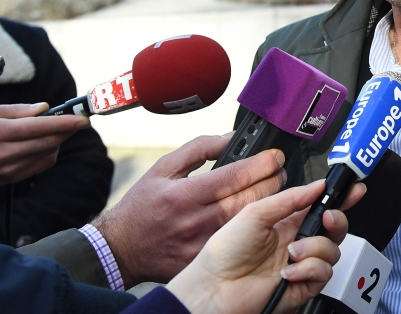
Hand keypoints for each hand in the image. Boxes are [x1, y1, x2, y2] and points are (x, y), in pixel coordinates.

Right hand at [0, 103, 88, 197]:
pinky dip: (49, 153)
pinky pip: (40, 165)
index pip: (39, 127)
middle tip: (76, 119)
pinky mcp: (9, 180)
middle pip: (49, 142)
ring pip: (48, 154)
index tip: (83, 118)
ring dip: (59, 140)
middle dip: (68, 129)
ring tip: (56, 129)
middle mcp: (3, 154)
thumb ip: (14, 110)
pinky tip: (44, 143)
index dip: (65, 122)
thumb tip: (43, 108)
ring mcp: (7, 170)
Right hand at [94, 134, 288, 286]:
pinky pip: (237, 242)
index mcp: (184, 194)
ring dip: (269, 203)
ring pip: (248, 221)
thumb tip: (231, 138)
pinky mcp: (204, 261)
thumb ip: (198, 149)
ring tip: (275, 189)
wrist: (120, 249)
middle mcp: (195, 220)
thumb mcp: (163, 168)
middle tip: (280, 170)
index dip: (262, 163)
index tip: (275, 155)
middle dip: (273, 181)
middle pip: (249, 199)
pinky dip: (253, 227)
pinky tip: (261, 216)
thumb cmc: (142, 205)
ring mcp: (201, 244)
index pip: (234, 175)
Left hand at [167, 179, 366, 313]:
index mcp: (287, 222)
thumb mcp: (256, 213)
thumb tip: (317, 186)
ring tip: (292, 253)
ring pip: (333, 251)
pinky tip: (288, 272)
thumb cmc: (225, 251)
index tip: (354, 189)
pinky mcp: (302, 286)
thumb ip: (289, 199)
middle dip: (337, 220)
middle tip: (328, 218)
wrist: (214, 287)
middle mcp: (297, 242)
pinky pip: (323, 274)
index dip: (340, 198)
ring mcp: (301, 265)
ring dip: (315, 248)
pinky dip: (309, 270)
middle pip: (335, 229)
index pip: (320, 206)